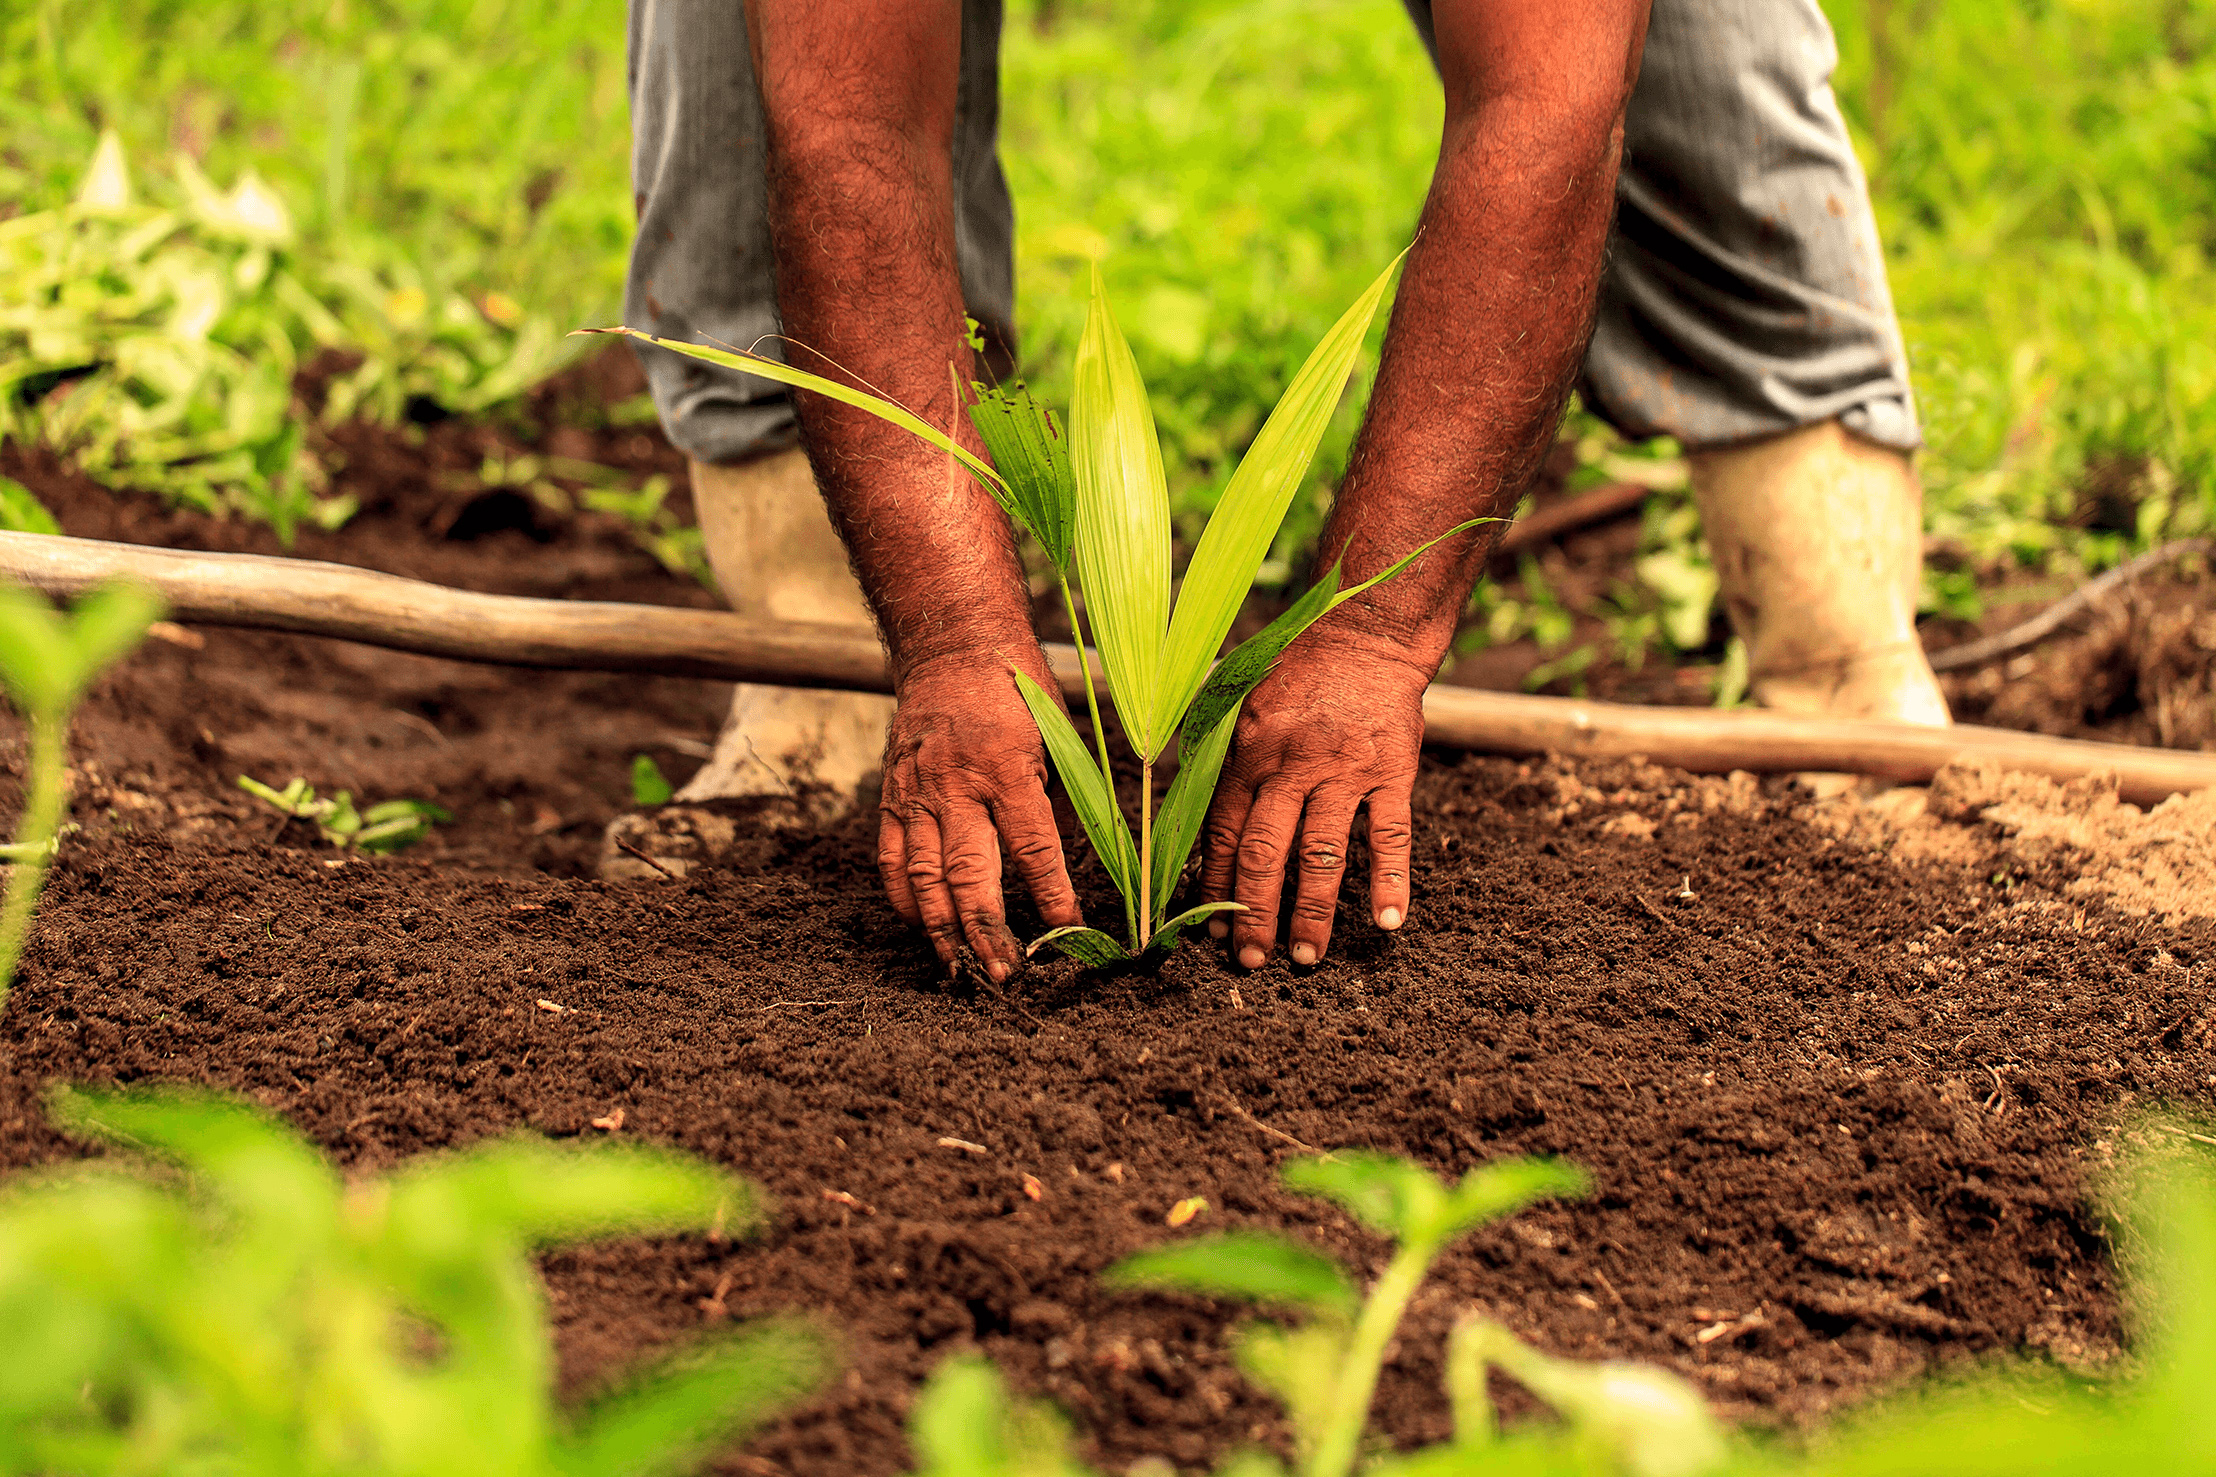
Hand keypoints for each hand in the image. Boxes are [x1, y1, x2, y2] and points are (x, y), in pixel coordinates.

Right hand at [877, 646, 1083, 979]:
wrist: (950, 646)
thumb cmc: (1016, 692)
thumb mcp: (1054, 737)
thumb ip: (1053, 801)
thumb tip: (1064, 866)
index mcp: (1009, 768)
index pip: (1033, 848)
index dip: (1051, 896)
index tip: (1067, 933)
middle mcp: (958, 785)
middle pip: (970, 875)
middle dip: (987, 932)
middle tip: (1003, 974)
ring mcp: (918, 793)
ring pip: (924, 877)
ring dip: (941, 930)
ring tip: (957, 968)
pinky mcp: (891, 795)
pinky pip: (890, 858)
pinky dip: (904, 899)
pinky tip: (920, 927)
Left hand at [1197, 631, 1430, 967]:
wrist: (1365, 637)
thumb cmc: (1294, 676)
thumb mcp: (1240, 706)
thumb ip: (1218, 762)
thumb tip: (1184, 825)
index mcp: (1248, 752)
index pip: (1222, 833)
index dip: (1214, 887)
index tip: (1210, 930)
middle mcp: (1292, 764)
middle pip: (1265, 852)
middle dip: (1254, 913)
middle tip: (1249, 960)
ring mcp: (1345, 770)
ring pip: (1323, 853)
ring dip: (1312, 911)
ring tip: (1305, 956)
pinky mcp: (1393, 770)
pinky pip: (1391, 834)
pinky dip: (1391, 881)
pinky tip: (1387, 922)